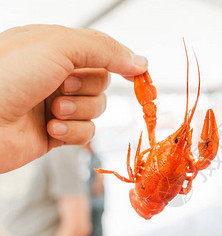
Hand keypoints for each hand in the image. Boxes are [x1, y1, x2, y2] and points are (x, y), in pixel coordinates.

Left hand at [0, 25, 147, 172]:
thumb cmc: (5, 77)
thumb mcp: (58, 46)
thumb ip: (104, 50)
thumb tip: (139, 61)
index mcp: (53, 47)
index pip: (101, 51)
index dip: (122, 61)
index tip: (139, 73)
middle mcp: (55, 75)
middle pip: (102, 82)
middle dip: (88, 88)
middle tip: (63, 87)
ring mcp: (56, 104)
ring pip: (97, 109)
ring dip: (79, 111)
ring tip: (52, 111)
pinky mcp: (56, 133)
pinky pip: (86, 133)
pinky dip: (73, 132)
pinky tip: (51, 129)